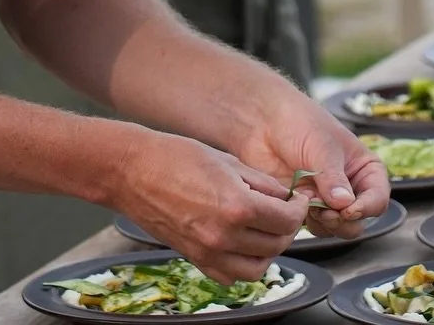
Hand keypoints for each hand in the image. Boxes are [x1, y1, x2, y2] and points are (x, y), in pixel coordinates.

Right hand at [114, 129, 310, 283]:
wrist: (134, 172)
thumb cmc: (176, 157)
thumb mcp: (228, 161)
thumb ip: (261, 183)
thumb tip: (285, 196)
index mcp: (236, 206)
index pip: (286, 220)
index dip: (299, 209)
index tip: (300, 199)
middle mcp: (225, 236)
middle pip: (276, 244)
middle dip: (288, 227)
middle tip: (288, 211)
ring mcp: (209, 253)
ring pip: (258, 268)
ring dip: (270, 250)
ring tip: (269, 228)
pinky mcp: (196, 260)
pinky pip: (232, 275)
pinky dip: (246, 264)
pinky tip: (246, 244)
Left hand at [231, 90, 389, 241]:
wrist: (264, 121)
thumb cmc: (299, 122)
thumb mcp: (322, 146)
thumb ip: (333, 177)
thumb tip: (345, 205)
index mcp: (365, 169)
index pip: (377, 199)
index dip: (366, 208)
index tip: (348, 210)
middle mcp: (351, 188)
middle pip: (358, 222)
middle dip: (341, 220)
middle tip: (324, 211)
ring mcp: (328, 200)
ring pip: (335, 228)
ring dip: (322, 220)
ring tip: (305, 197)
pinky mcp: (306, 208)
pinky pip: (314, 226)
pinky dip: (305, 218)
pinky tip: (295, 197)